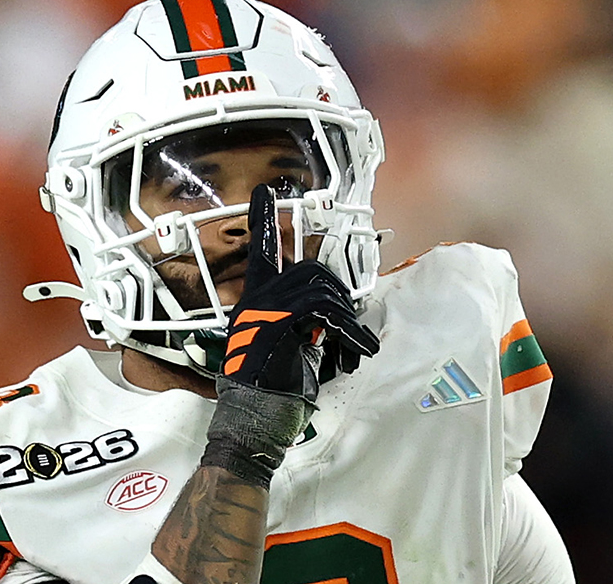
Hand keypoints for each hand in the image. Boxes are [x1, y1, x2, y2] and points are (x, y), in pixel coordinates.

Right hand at [200, 185, 379, 488]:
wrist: (253, 420)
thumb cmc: (273, 391)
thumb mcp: (290, 348)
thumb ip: (302, 323)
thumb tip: (330, 315)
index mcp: (254, 301)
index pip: (259, 252)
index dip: (264, 220)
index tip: (265, 191)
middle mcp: (256, 300)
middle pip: (309, 270)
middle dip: (339, 294)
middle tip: (351, 328)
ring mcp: (264, 311)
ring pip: (320, 290)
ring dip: (348, 320)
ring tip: (357, 349)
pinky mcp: (278, 325)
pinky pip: (324, 313)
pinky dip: (348, 332)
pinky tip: (358, 353)